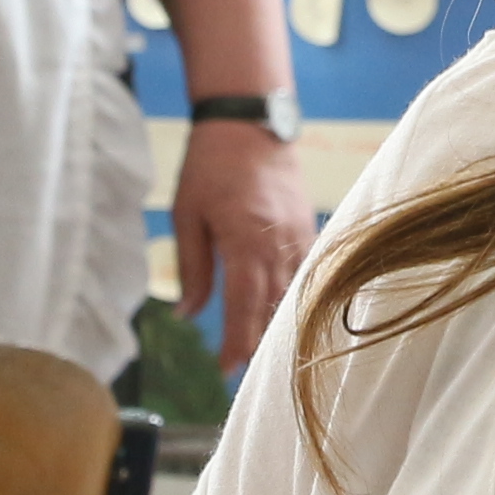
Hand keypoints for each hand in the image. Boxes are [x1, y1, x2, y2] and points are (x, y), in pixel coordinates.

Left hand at [168, 119, 314, 372]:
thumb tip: (186, 314)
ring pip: (293, 295)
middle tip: (242, 373)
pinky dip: (296, 299)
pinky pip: (306, 274)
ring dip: (278, 326)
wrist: (250, 121)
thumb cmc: (210, 165)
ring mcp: (299, 236)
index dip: (236, 342)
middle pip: (272, 309)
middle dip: (257, 343)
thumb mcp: (187, 214)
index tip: (224, 369)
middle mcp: (277, 244)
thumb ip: (190, 268)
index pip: (242, 307)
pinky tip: (287, 317)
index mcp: (244, 241)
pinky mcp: (308, 228)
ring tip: (263, 354)